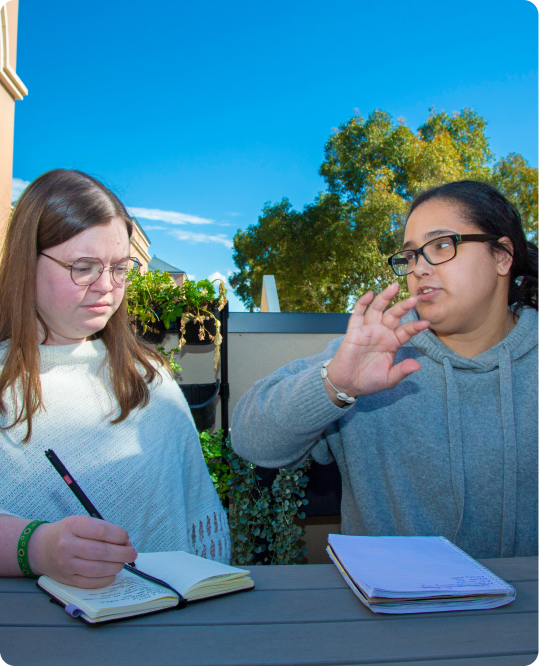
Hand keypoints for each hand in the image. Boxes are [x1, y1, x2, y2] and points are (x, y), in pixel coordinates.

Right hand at [27, 516, 136, 588]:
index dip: (118, 535)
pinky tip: (111, 573)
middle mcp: (67, 545)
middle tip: (132, 553)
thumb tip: (125, 543)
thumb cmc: (66, 533)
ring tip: (123, 562)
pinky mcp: (67, 579)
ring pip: (97, 569)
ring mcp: (66, 564)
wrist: (39, 548)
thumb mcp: (80, 522)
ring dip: (116, 566)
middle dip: (122, 553)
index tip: (126, 538)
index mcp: (72, 526)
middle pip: (101, 552)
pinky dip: (106, 579)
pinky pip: (90, 583)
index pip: (101, 531)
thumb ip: (101, 530)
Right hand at [325, 284, 429, 402]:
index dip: (415, 327)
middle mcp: (381, 333)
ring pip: (377, 309)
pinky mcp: (354, 331)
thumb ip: (402, 371)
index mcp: (392, 342)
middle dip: (403, 307)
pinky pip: (358, 314)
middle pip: (394, 315)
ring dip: (385, 298)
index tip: (426, 324)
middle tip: (414, 299)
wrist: (347, 384)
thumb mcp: (389, 378)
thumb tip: (418, 365)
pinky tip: (370, 294)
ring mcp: (368, 330)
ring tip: (394, 287)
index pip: (406, 331)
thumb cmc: (368, 380)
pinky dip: (363, 303)